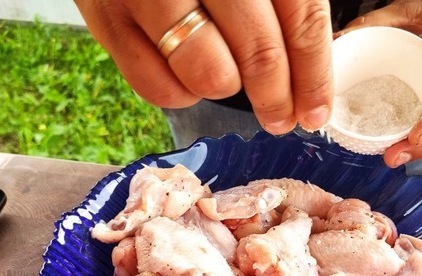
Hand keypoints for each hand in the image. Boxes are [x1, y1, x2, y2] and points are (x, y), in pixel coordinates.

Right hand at [74, 0, 333, 133]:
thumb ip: (279, 7)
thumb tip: (305, 81)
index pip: (301, 18)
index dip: (313, 75)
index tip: (315, 112)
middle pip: (260, 51)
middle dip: (276, 97)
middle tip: (280, 118)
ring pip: (210, 76)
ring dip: (224, 85)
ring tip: (223, 75)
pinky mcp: (107, 20)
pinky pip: (159, 88)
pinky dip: (180, 93)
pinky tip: (183, 71)